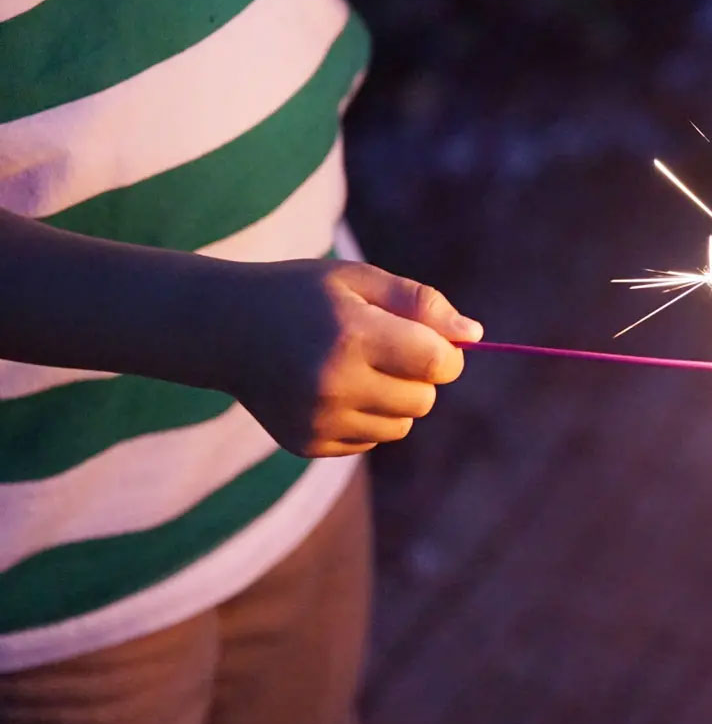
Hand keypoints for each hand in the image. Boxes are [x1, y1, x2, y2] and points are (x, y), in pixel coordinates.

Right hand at [223, 259, 482, 456]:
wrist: (224, 327)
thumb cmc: (303, 295)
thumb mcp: (359, 279)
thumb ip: (421, 303)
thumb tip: (475, 334)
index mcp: (352, 335)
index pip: (439, 363)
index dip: (446, 352)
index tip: (429, 340)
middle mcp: (334, 384)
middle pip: (424, 399)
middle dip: (419, 376)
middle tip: (385, 350)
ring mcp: (317, 419)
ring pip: (401, 426)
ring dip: (395, 400)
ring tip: (357, 369)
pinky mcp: (306, 443)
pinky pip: (369, 440)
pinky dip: (365, 418)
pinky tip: (332, 389)